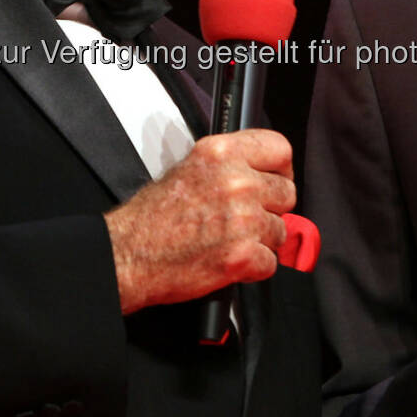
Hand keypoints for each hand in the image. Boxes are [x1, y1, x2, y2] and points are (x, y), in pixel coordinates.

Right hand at [104, 129, 294, 313]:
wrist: (130, 255)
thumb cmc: (152, 218)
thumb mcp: (189, 168)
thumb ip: (229, 165)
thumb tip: (259, 172)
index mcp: (221, 153)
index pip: (280, 149)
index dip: (281, 169)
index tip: (276, 179)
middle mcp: (235, 181)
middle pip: (287, 193)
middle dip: (271, 209)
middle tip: (246, 218)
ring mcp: (243, 219)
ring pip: (281, 231)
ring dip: (261, 240)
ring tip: (229, 240)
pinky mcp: (243, 255)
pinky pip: (271, 262)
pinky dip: (253, 267)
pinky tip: (228, 259)